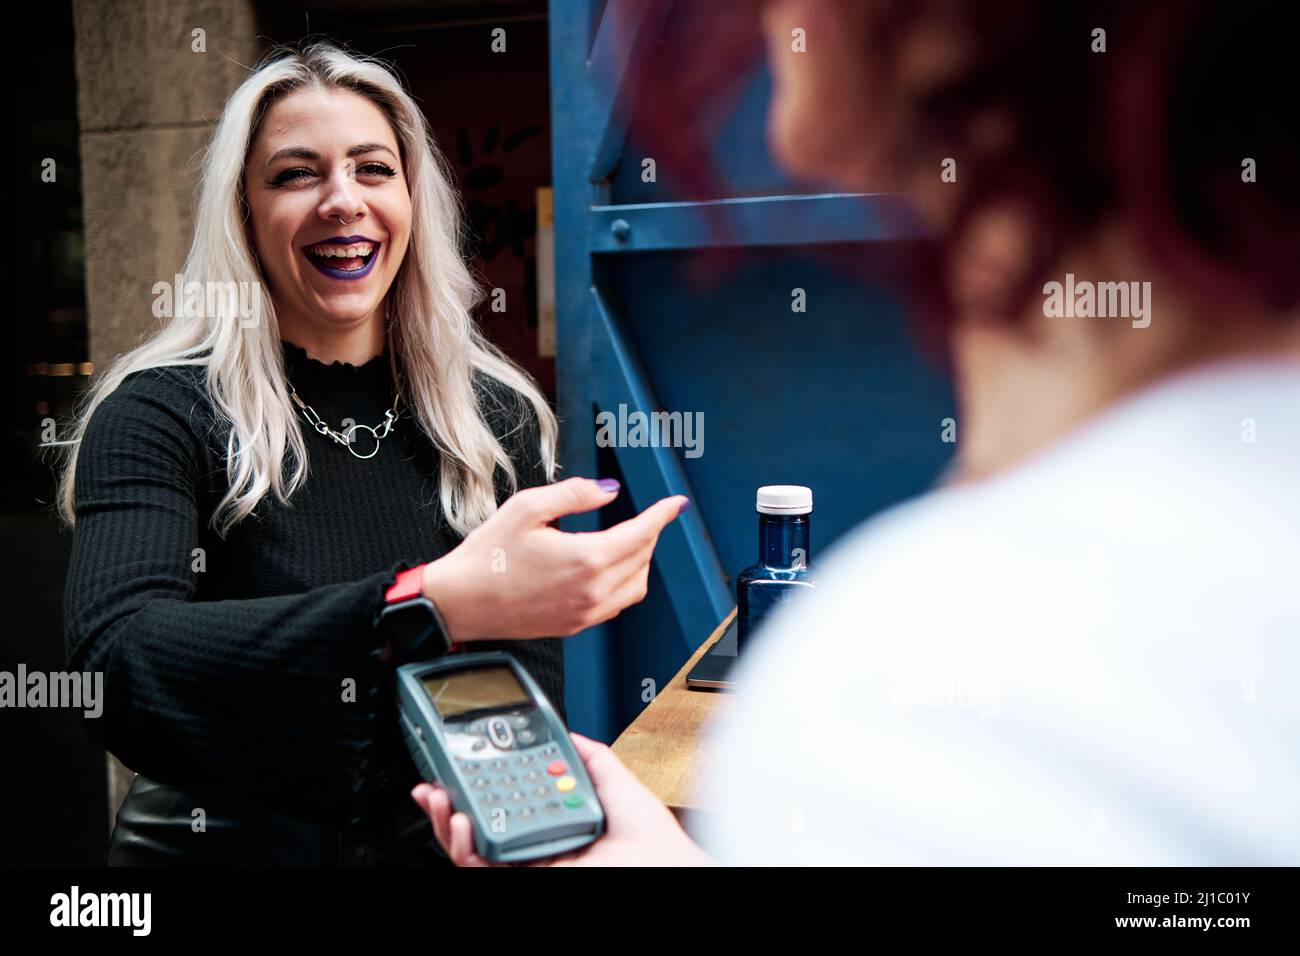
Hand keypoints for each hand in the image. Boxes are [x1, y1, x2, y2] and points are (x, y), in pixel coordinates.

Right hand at [411, 732, 714, 865]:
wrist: (661, 864)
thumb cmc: (649, 837)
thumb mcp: (612, 778)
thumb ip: (587, 755)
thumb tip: (567, 732)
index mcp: (552, 817)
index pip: (503, 800)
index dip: (475, 784)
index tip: (457, 764)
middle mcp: (535, 841)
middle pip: (478, 822)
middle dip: (446, 802)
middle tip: (432, 782)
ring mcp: (528, 861)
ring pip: (471, 847)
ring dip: (446, 822)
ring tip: (441, 800)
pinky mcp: (526, 875)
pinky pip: (483, 866)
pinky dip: (465, 847)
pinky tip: (462, 824)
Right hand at [421, 477, 687, 641]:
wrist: (459, 603)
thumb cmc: (486, 557)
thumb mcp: (527, 507)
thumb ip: (574, 495)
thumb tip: (607, 491)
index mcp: (585, 559)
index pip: (641, 534)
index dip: (661, 515)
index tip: (675, 504)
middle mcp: (592, 591)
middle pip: (642, 559)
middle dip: (649, 534)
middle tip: (646, 515)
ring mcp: (585, 613)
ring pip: (635, 586)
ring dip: (640, 561)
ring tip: (629, 540)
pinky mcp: (575, 625)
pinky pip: (616, 604)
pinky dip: (624, 583)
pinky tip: (609, 569)